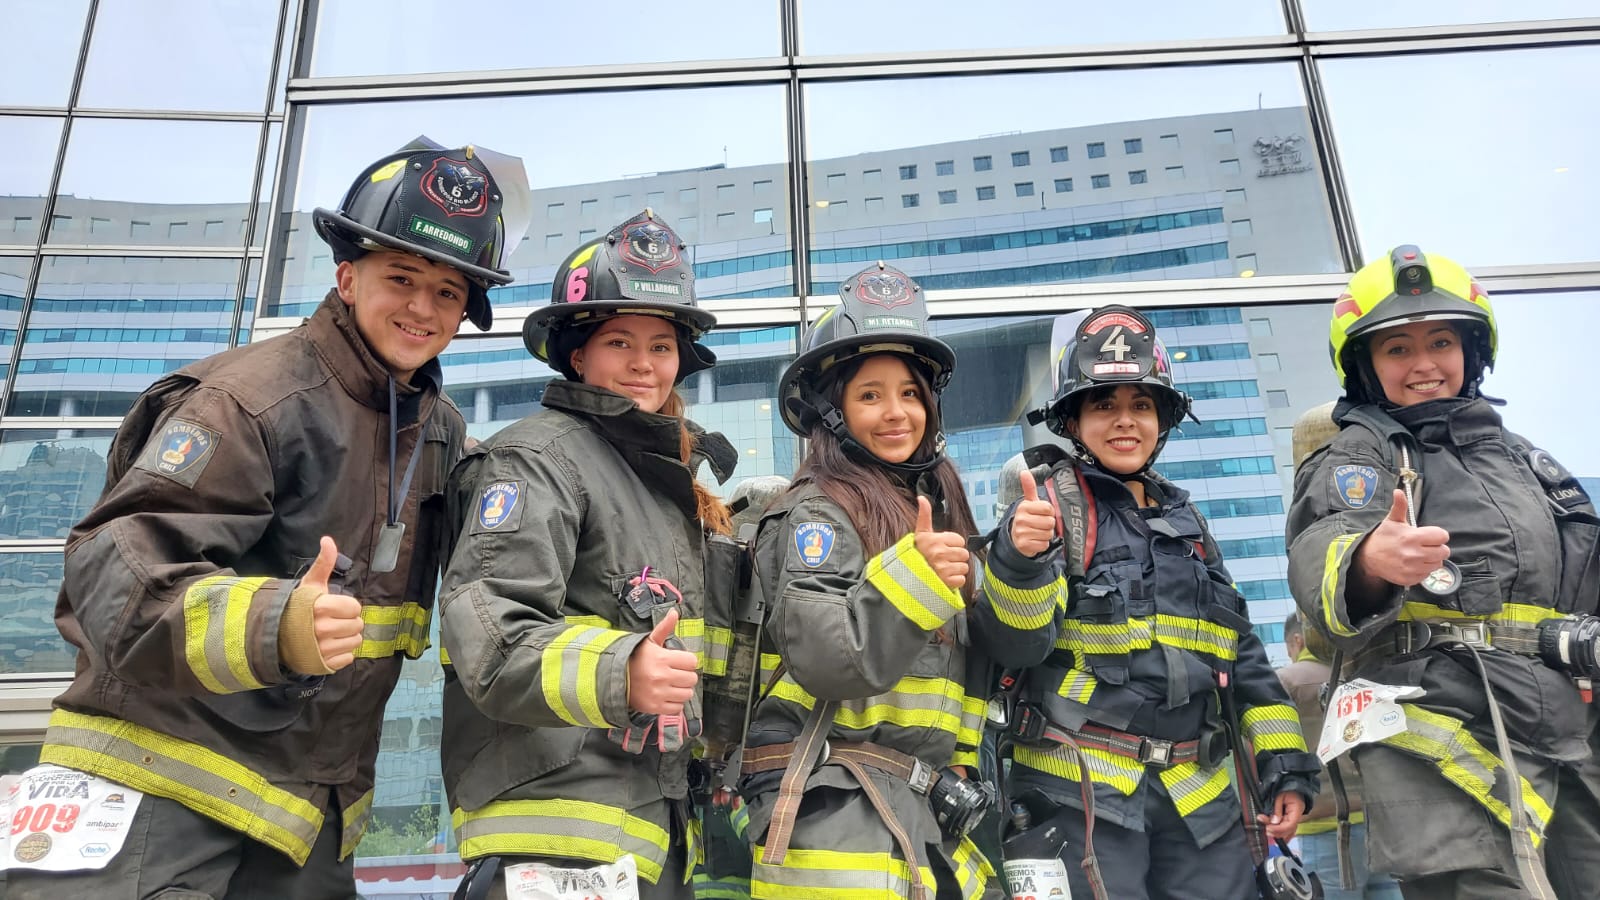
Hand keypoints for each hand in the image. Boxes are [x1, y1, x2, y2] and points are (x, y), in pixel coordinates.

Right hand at [302, 536, 363, 670]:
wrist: (275, 636)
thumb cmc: (297, 608)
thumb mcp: (310, 585)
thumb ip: (324, 563)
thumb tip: (327, 540)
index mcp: (322, 607)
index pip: (355, 608)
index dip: (347, 607)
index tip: (333, 608)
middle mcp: (323, 629)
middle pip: (358, 625)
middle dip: (348, 621)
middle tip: (332, 621)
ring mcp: (323, 649)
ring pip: (356, 641)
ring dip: (346, 637)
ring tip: (330, 634)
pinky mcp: (324, 665)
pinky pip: (348, 658)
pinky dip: (341, 653)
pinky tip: (328, 647)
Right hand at [626, 608, 699, 715]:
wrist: (614, 679)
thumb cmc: (635, 659)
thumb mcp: (648, 641)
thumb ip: (664, 628)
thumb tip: (675, 612)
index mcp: (662, 658)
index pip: (692, 661)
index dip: (687, 661)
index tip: (679, 662)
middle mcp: (661, 676)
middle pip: (692, 679)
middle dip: (686, 675)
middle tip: (675, 674)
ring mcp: (658, 693)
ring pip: (687, 694)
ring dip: (682, 690)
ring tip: (672, 685)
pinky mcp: (655, 707)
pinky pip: (678, 708)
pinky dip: (675, 703)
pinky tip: (666, 695)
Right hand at [914, 496, 969, 591]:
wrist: (906, 578)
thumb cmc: (915, 554)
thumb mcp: (920, 534)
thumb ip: (924, 515)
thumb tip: (922, 498)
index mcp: (935, 540)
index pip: (960, 540)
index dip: (952, 544)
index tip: (941, 548)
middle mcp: (939, 553)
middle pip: (964, 553)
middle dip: (955, 557)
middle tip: (943, 560)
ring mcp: (943, 568)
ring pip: (964, 567)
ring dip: (955, 570)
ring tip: (943, 570)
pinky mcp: (946, 582)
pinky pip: (961, 579)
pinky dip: (955, 581)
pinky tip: (944, 579)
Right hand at [1009, 468, 1055, 556]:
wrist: (1015, 539)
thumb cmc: (1027, 519)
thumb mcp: (1028, 503)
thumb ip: (1029, 488)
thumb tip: (1024, 472)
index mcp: (1024, 507)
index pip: (1048, 508)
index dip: (1050, 512)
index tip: (1043, 514)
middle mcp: (1021, 519)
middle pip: (1050, 522)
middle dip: (1048, 525)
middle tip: (1040, 525)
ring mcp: (1022, 533)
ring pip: (1048, 534)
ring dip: (1046, 535)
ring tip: (1037, 533)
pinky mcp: (1024, 545)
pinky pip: (1044, 545)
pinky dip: (1042, 544)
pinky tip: (1035, 541)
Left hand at [1259, 791, 1305, 840]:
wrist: (1291, 786)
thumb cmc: (1287, 790)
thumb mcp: (1279, 796)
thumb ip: (1277, 809)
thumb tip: (1274, 822)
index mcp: (1297, 811)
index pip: (1290, 825)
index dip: (1278, 829)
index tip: (1268, 828)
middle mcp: (1297, 817)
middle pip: (1288, 830)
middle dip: (1275, 831)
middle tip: (1264, 827)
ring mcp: (1294, 820)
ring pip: (1287, 832)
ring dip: (1277, 833)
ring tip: (1266, 829)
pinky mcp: (1289, 820)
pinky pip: (1286, 829)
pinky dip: (1280, 832)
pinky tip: (1273, 834)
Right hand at [1353, 490, 1450, 586]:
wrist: (1368, 558)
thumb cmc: (1383, 537)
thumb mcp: (1392, 521)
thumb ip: (1400, 506)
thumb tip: (1399, 491)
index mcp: (1412, 537)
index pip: (1442, 536)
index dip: (1437, 535)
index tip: (1429, 536)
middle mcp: (1414, 554)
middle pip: (1444, 551)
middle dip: (1437, 548)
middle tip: (1426, 546)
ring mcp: (1413, 568)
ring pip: (1437, 564)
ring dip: (1431, 560)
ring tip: (1419, 555)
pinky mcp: (1410, 579)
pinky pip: (1427, 575)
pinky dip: (1423, 570)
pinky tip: (1414, 564)